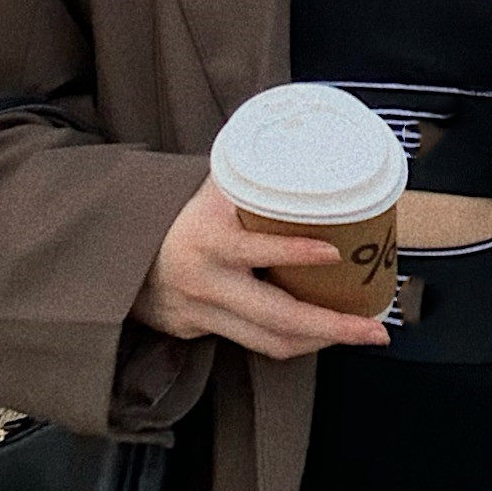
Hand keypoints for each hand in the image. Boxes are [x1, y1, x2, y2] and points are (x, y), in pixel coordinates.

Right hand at [134, 175, 392, 358]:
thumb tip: (310, 146)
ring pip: (271, 341)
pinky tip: (324, 334)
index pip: (254, 250)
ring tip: (363, 334)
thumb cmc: (181, 211)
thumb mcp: (211, 188)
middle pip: (277, 316)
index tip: (333, 252)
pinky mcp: (200, 333)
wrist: (116, 250)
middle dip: (332, 326)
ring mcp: (202, 314)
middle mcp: (206, 282)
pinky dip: (295, 341)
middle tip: (375, 329)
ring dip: (321, 341)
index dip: (294, 253)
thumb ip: (252, 176)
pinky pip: (257, 344)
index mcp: (208, 239)